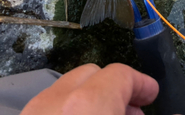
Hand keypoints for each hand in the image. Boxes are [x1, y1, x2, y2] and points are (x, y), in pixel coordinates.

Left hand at [20, 63, 158, 114]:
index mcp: (88, 104)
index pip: (119, 74)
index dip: (141, 82)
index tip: (151, 94)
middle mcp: (55, 102)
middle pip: (91, 75)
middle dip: (115, 89)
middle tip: (134, 111)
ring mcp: (33, 112)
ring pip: (67, 90)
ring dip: (93, 100)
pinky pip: (49, 107)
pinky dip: (69, 111)